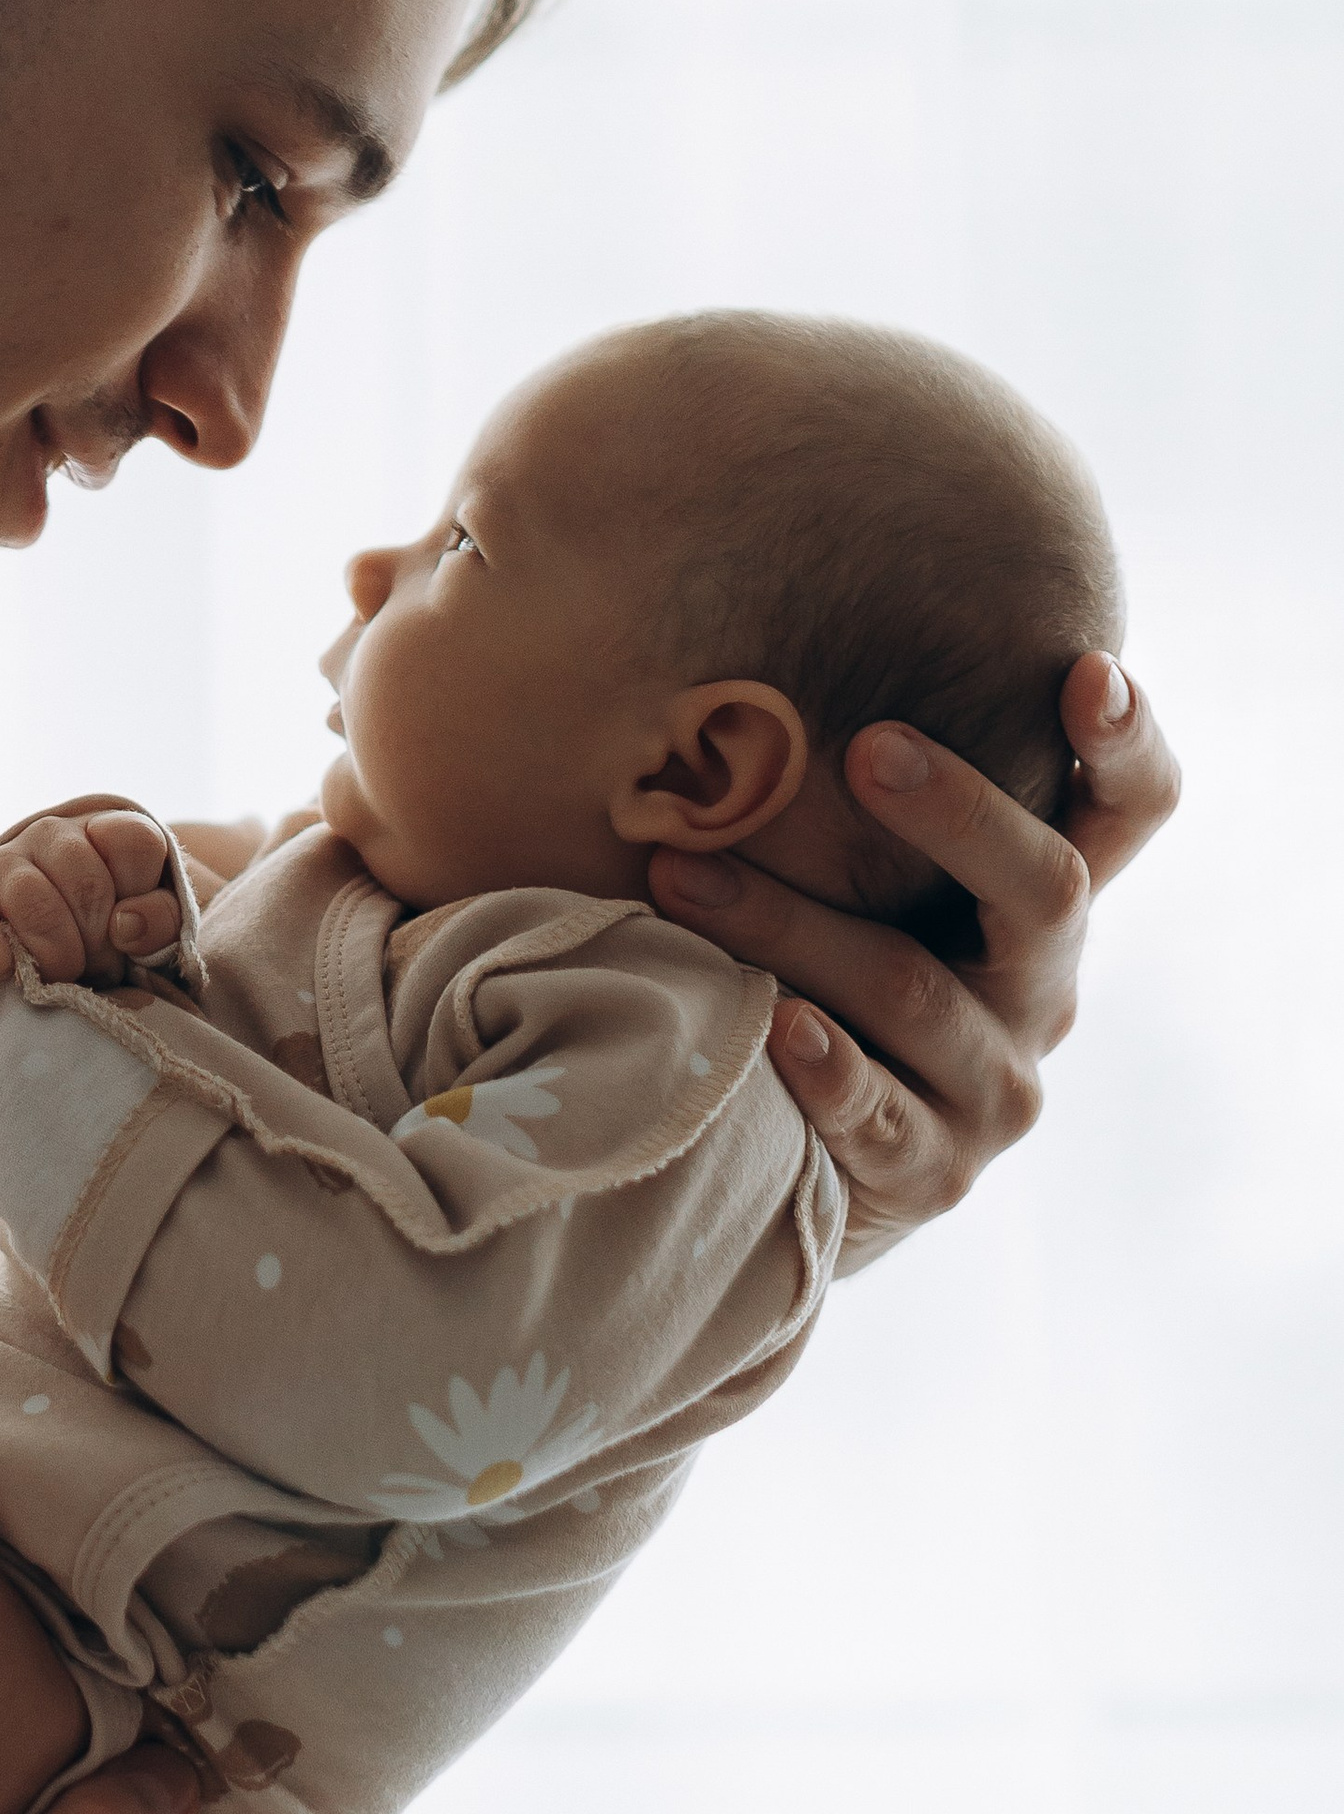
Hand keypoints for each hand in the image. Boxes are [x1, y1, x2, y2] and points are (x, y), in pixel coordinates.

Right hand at [0, 812, 181, 985]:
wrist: (64, 958)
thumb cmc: (119, 937)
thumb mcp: (161, 924)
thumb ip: (164, 918)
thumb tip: (125, 925)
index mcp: (105, 829)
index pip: (133, 841)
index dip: (142, 894)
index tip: (137, 927)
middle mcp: (50, 835)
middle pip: (85, 882)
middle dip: (101, 940)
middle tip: (102, 966)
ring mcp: (2, 867)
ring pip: (30, 896)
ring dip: (56, 951)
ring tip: (65, 973)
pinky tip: (5, 970)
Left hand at [649, 653, 1180, 1268]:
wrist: (791, 1162)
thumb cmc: (818, 970)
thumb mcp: (863, 883)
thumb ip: (856, 798)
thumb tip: (757, 645)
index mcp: (1040, 906)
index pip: (1131, 812)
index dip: (1125, 744)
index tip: (1086, 669)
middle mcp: (1041, 989)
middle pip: (1046, 889)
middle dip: (958, 812)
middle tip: (867, 746)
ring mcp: (995, 1087)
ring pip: (912, 987)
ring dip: (790, 923)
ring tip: (683, 874)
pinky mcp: (929, 1168)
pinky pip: (876, 1111)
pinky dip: (824, 1064)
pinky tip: (772, 1023)